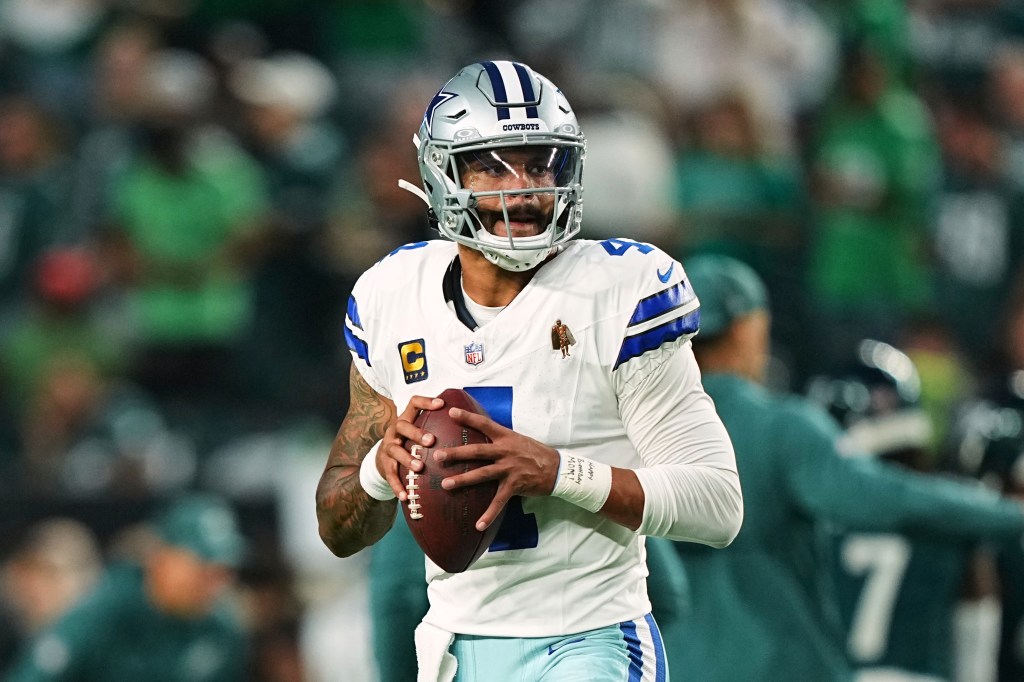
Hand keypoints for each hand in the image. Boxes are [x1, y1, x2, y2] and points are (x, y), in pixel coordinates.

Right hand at [378, 395, 443, 499]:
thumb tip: (470, 419)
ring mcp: (388, 447)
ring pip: (395, 450)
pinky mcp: (385, 465)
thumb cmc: (410, 442)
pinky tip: (406, 496)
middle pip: (402, 426)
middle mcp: (395, 431)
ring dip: (407, 459)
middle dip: (416, 432)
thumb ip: (437, 424)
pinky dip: (398, 486)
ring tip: (419, 468)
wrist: (382, 458)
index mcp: (406, 418)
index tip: (441, 404)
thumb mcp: (418, 429)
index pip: (414, 403)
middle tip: (431, 440)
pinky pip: (390, 475)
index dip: (426, 402)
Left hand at [433, 407, 559, 530]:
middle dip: (456, 453)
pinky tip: (478, 525)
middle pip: (477, 451)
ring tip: (446, 484)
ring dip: (463, 480)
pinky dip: (489, 514)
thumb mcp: (518, 440)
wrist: (558, 468)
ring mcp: (509, 469)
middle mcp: (506, 451)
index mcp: (506, 437)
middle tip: (437, 455)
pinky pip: (499, 501)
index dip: (468, 417)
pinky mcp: (515, 485)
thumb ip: (500, 439)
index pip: (484, 424)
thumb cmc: (536, 453)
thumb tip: (481, 435)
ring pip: (482, 474)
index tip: (452, 412)